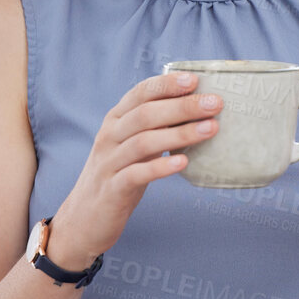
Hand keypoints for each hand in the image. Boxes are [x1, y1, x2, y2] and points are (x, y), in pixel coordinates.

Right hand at [46, 71, 218, 269]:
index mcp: (115, 120)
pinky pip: (136, 174)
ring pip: (144, 142)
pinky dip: (161, 167)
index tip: (194, 80)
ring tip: (210, 128)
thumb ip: (155, 127)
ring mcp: (109, 163)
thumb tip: (197, 108)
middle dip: (182, 106)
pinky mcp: (112, 189)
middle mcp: (109, 136)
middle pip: (145, 114)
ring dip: (180, 134)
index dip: (166, 84)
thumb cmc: (119, 175)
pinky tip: (183, 163)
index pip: (140, 93)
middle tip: (214, 104)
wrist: (84, 218)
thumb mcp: (133, 146)